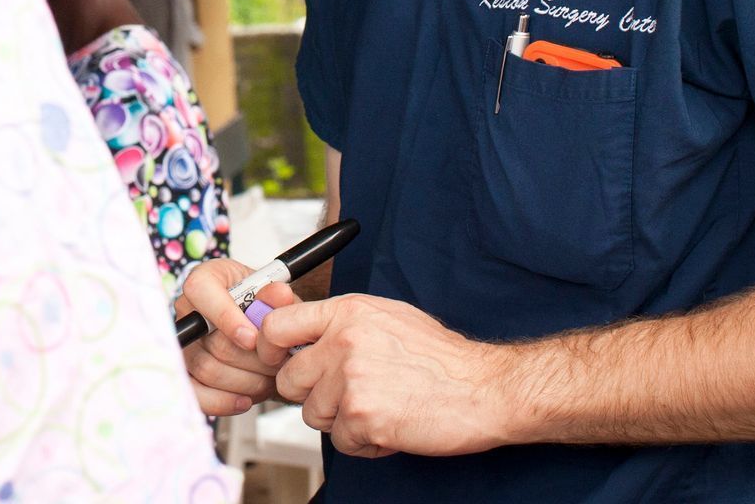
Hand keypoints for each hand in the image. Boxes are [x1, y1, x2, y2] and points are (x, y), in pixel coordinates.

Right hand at [175, 258, 298, 416]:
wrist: (261, 332)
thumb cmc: (264, 308)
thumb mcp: (277, 296)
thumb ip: (279, 297)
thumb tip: (279, 295)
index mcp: (207, 280)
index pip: (200, 290)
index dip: (225, 317)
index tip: (252, 340)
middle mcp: (188, 310)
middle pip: (212, 341)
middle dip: (252, 359)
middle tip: (278, 362)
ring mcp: (184, 344)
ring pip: (207, 370)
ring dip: (246, 381)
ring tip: (269, 377)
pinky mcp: (185, 373)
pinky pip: (196, 394)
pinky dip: (223, 401)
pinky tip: (245, 399)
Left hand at [261, 294, 513, 457]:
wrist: (485, 388)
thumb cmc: (440, 356)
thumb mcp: (385, 317)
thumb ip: (336, 320)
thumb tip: (288, 318)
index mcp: (348, 312)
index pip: (277, 326)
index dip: (269, 349)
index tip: (278, 361)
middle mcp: (344, 342)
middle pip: (288, 378)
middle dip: (312, 393)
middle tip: (347, 394)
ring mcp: (352, 380)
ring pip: (313, 413)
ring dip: (341, 420)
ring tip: (378, 407)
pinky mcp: (364, 417)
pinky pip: (341, 441)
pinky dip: (363, 441)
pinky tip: (390, 425)